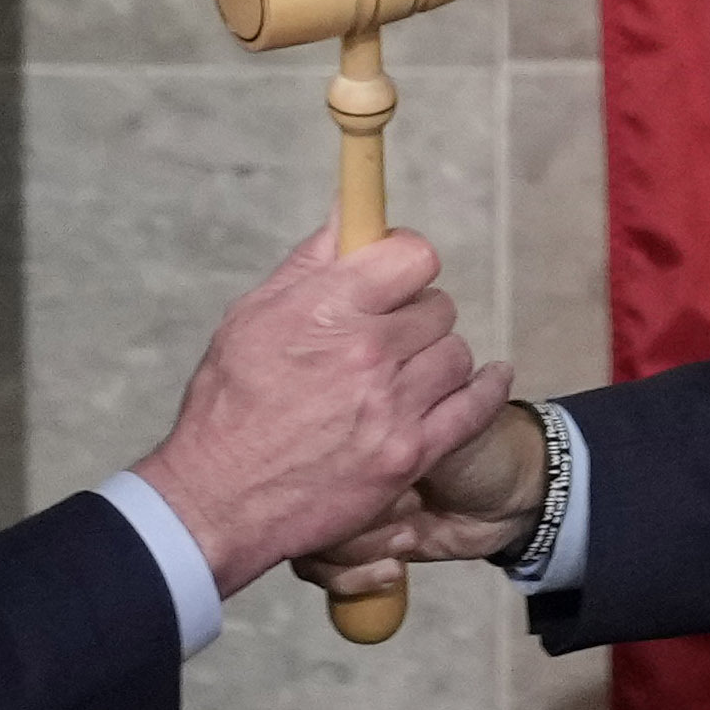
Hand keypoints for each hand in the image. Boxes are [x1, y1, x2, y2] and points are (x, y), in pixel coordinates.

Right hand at [135, 221, 512, 597]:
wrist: (219, 499)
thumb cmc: (227, 407)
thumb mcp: (251, 317)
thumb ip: (309, 263)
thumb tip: (348, 210)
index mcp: (325, 308)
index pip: (411, 255)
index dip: (404, 262)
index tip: (395, 277)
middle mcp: (365, 351)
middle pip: (437, 308)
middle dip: (416, 317)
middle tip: (391, 337)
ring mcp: (392, 405)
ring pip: (455, 355)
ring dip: (436, 360)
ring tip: (407, 374)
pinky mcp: (410, 454)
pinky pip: (475, 408)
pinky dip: (486, 390)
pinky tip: (490, 379)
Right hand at [292, 400, 547, 602]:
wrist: (515, 500)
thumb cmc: (482, 446)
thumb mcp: (432, 429)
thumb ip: (380, 432)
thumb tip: (334, 448)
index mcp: (354, 420)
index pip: (307, 445)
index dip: (333, 469)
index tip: (383, 476)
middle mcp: (341, 461)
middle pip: (300, 497)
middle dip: (350, 516)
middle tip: (408, 506)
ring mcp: (344, 502)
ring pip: (309, 537)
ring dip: (361, 547)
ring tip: (407, 537)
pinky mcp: (355, 541)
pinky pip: (322, 568)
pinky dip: (354, 577)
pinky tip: (393, 570)